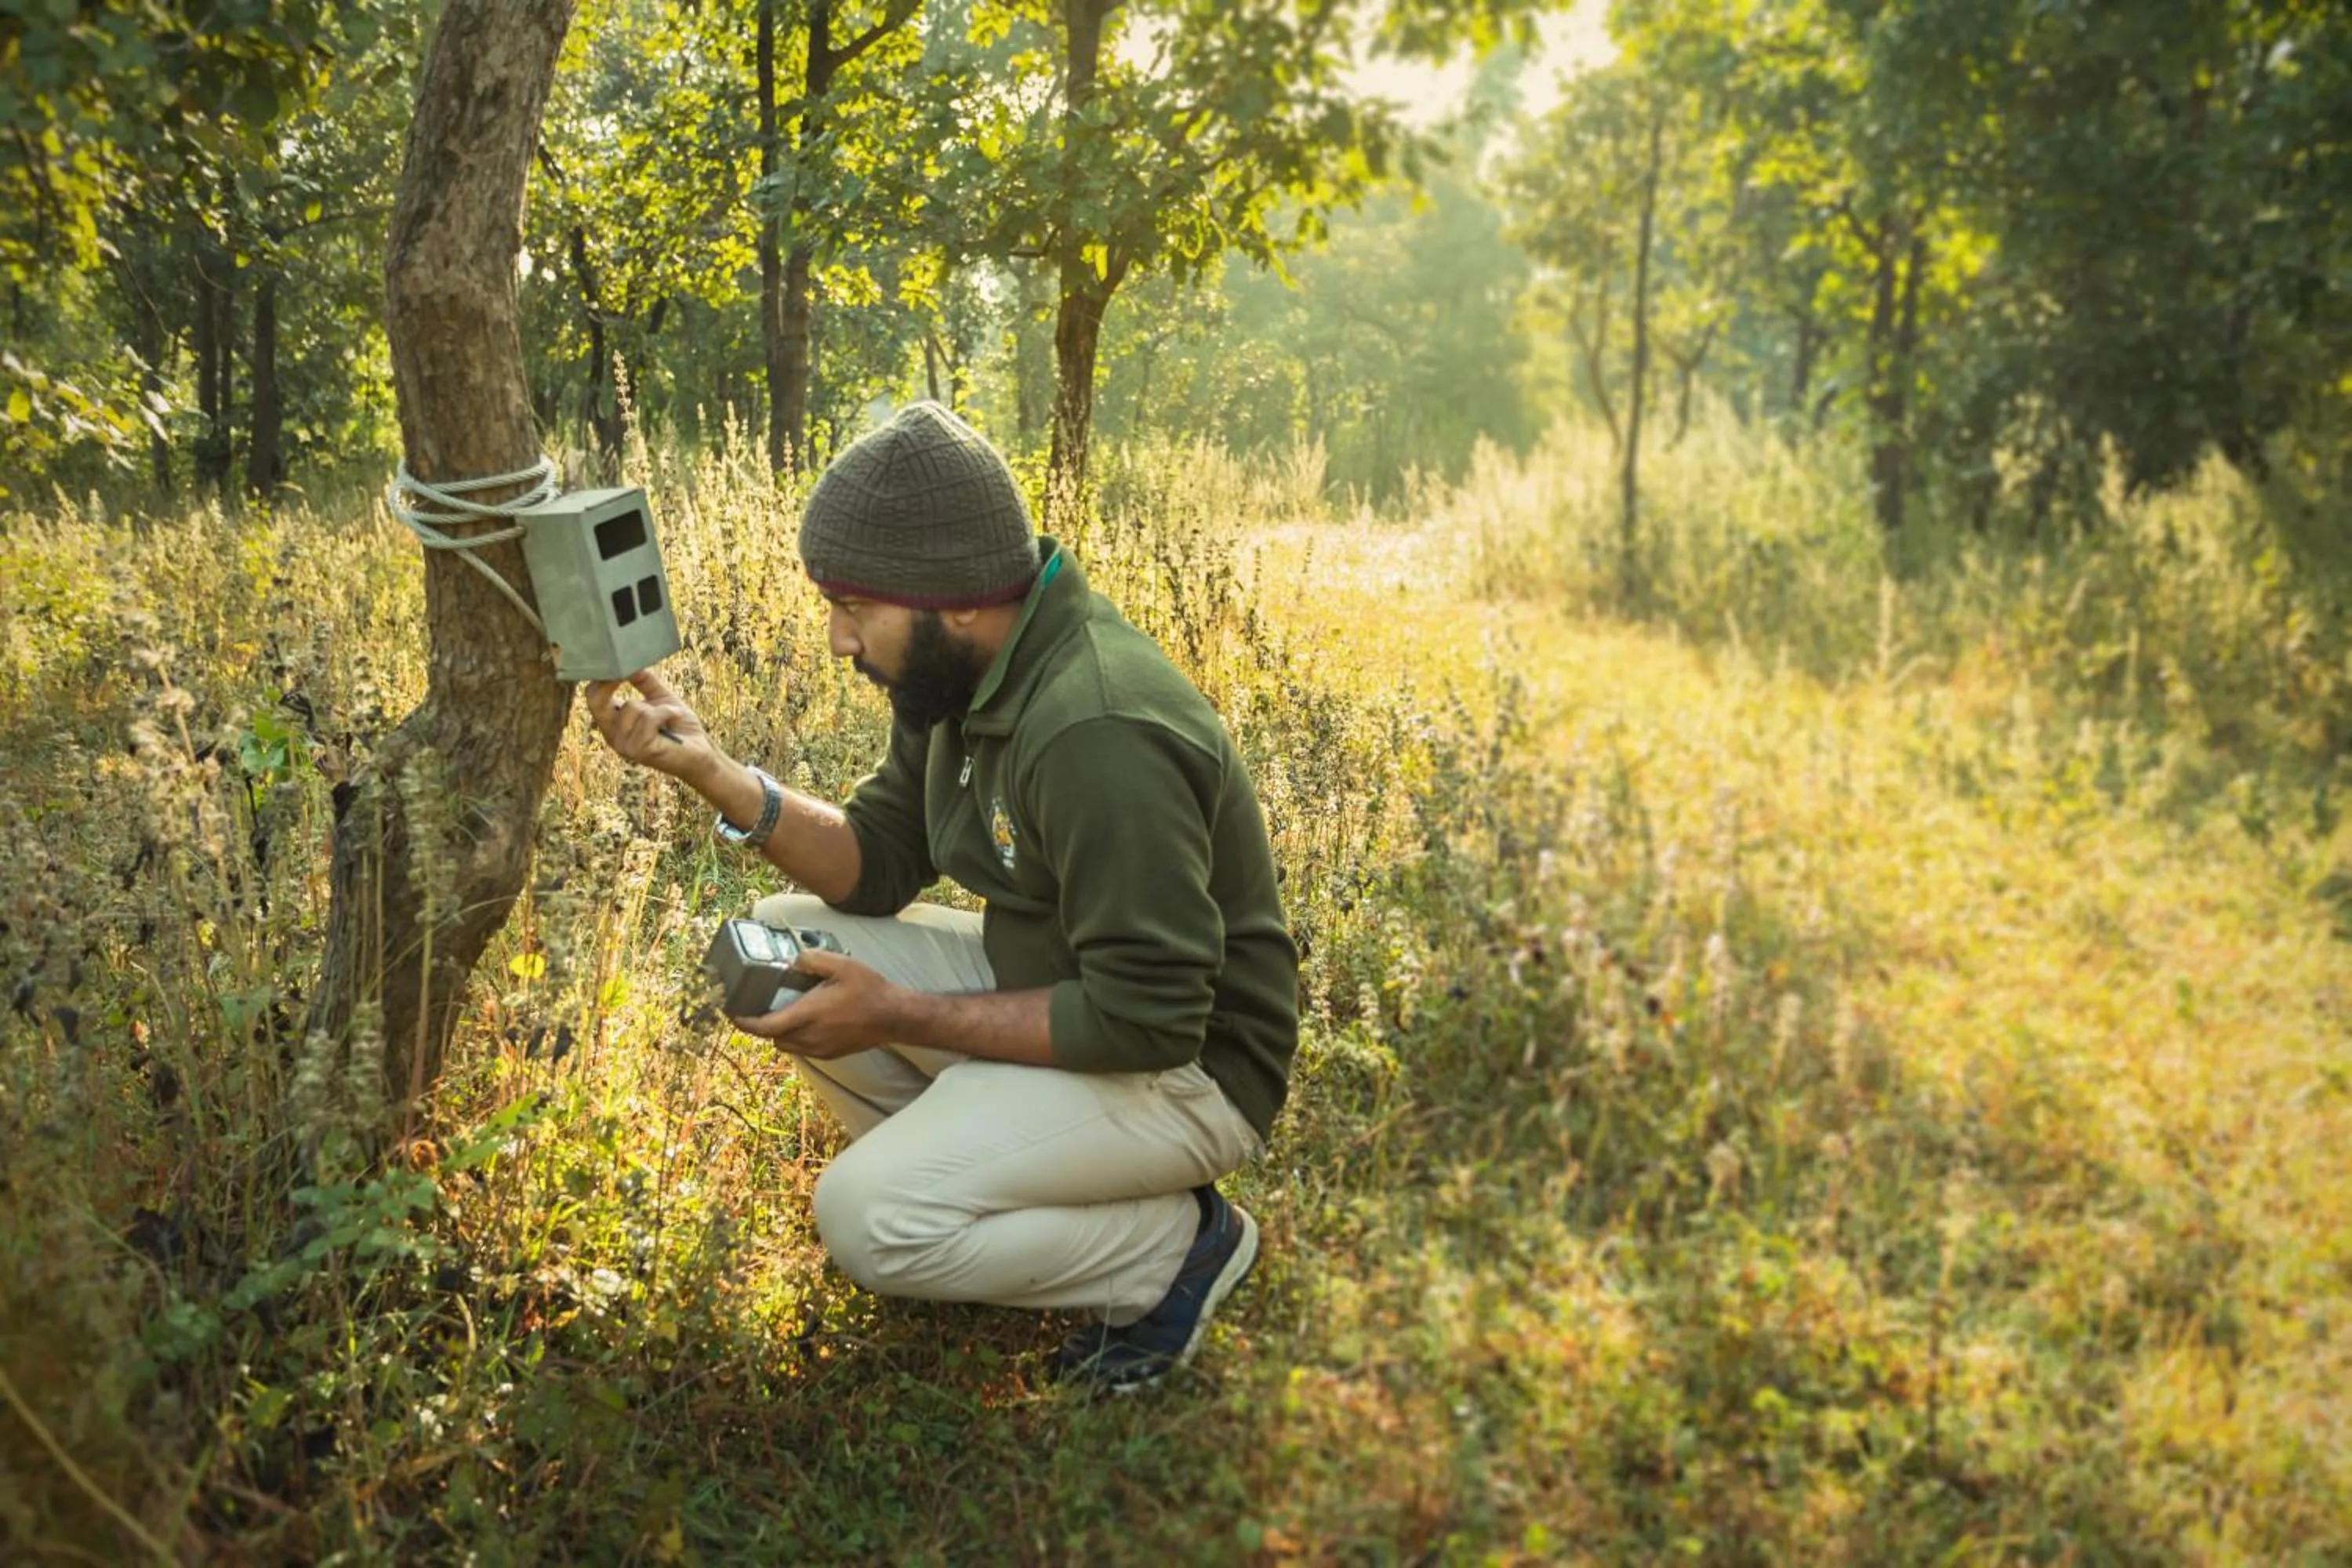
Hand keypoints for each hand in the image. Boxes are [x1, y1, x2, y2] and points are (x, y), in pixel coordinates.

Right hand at [585, 668, 714, 782]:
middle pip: (597, 702)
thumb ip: (644, 681)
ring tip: (670, 715)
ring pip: (631, 707)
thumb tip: (629, 661)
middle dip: (611, 682)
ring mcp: (625, 746)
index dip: (601, 678)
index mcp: (614, 725)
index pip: (593, 699)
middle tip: (627, 671)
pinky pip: (649, 717)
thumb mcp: (660, 698)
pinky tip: (674, 719)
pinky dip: (666, 712)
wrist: (701, 753)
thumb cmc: (680, 727)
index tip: (615, 659)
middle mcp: (614, 737)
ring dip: (657, 706)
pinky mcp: (641, 751)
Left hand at [731, 949, 903, 1059]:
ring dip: (780, 1033)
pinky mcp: (829, 1054)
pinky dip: (796, 1038)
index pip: (766, 1026)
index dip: (745, 1022)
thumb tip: (793, 960)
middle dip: (763, 1025)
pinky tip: (807, 1022)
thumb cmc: (869, 990)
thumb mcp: (843, 964)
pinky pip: (802, 1049)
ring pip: (787, 1046)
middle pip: (773, 1038)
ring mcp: (820, 1049)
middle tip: (762, 1007)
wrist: (895, 1017)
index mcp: (808, 1015)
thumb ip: (813, 959)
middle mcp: (810, 1037)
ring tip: (785, 1013)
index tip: (732, 1014)